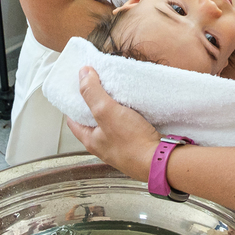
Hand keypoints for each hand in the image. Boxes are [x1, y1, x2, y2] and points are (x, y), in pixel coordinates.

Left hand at [65, 67, 161, 181]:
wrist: (160, 161)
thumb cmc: (132, 142)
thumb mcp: (106, 112)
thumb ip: (93, 93)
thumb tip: (82, 73)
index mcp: (91, 140)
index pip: (73, 120)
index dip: (74, 104)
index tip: (79, 88)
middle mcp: (104, 146)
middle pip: (93, 121)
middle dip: (95, 104)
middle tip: (100, 86)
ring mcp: (121, 147)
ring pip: (112, 125)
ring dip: (115, 110)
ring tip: (119, 94)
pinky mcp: (137, 145)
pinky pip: (129, 128)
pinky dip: (130, 117)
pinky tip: (136, 108)